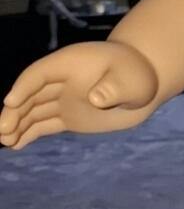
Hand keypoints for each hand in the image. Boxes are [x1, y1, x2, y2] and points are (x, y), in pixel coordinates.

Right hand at [0, 40, 159, 149]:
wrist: (145, 84)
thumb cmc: (139, 76)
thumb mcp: (133, 79)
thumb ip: (115, 88)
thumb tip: (96, 99)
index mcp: (70, 64)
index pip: (41, 73)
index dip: (24, 86)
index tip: (10, 102)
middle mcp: (60, 81)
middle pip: (31, 94)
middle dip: (15, 111)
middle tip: (3, 130)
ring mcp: (63, 99)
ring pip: (33, 111)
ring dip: (17, 124)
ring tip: (5, 141)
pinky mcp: (68, 116)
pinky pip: (44, 124)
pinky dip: (30, 133)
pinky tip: (15, 144)